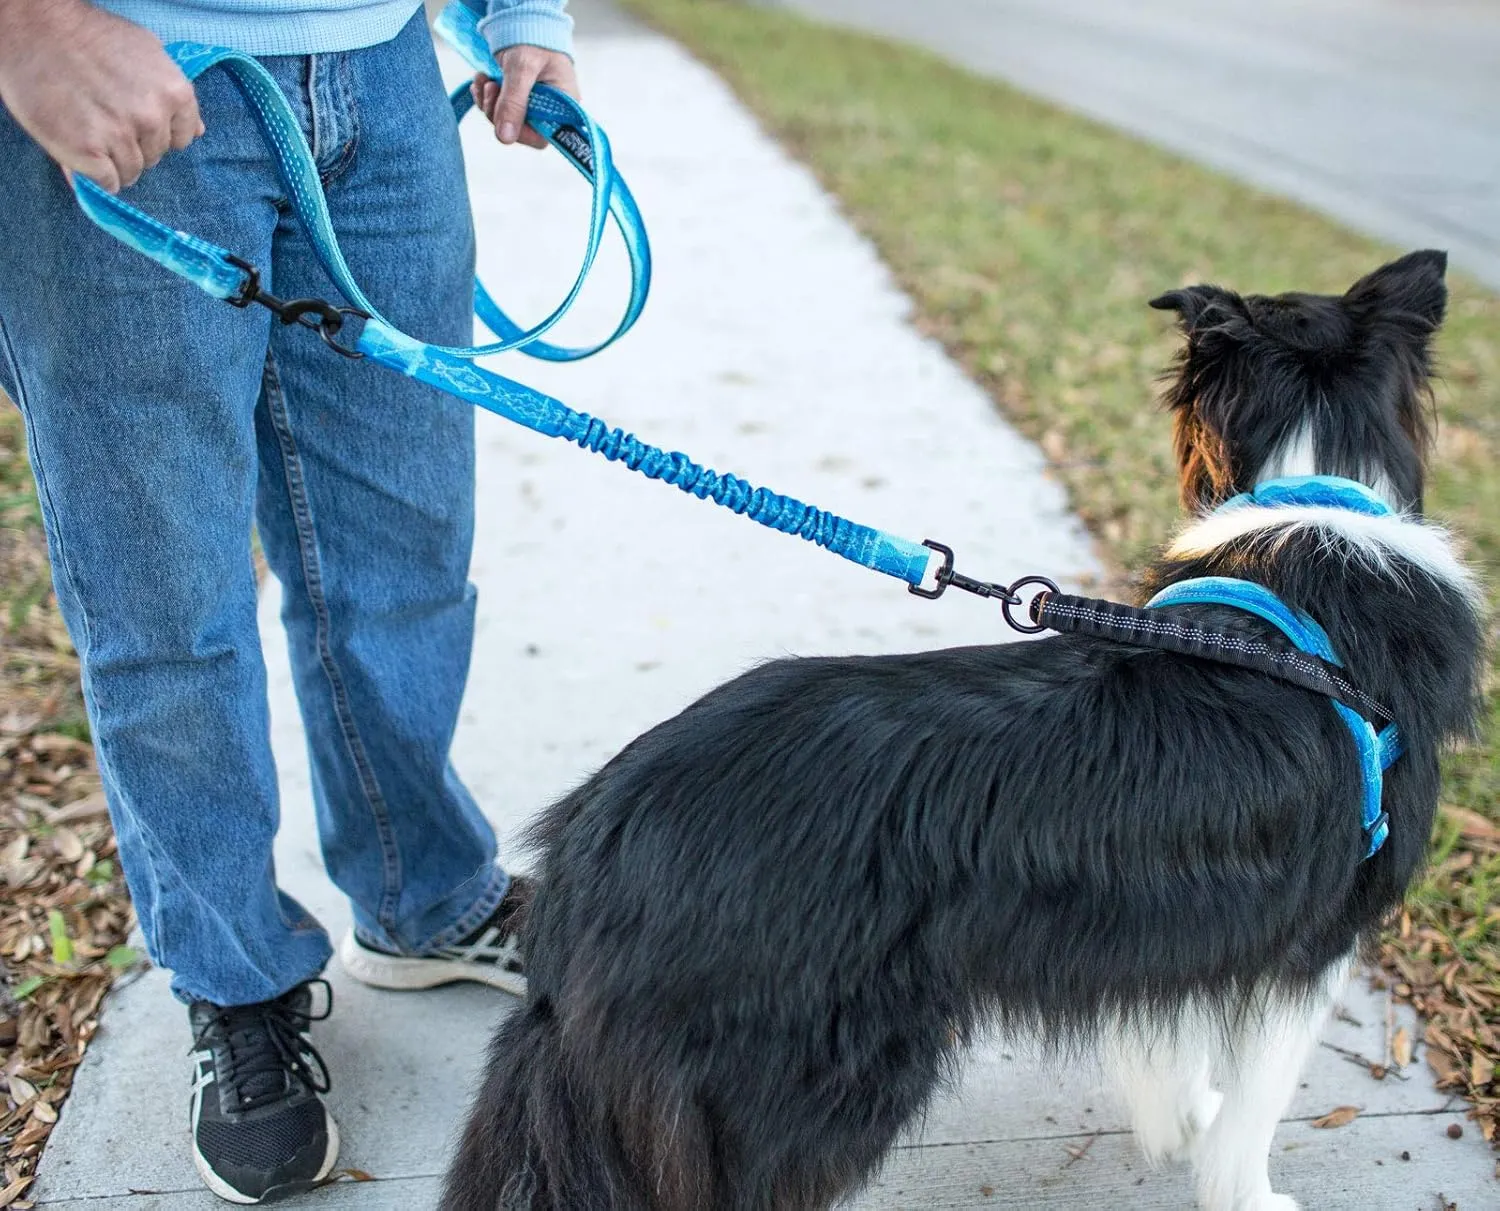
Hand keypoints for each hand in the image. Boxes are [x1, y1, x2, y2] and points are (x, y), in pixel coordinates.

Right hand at [0, 0, 203, 192]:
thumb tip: (198, 133)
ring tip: (89, 133)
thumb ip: (171, 94)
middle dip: (134, 145)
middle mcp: (154, 118)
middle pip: (155, 155)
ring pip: (132, 172)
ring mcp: (122, 136)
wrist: (32, 27)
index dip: (158, 133)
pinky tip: (81, 152)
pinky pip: (107, 183)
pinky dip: (96, 177)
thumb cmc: (87, 35)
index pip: (183, 137)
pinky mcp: (90, 153)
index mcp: (175, 93)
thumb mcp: (144, 51)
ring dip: (112, 162)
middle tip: (104, 121)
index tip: (135, 122)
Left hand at [471, 45, 578, 149]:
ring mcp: (533, 106)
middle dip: (498, 112)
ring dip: (488, 102)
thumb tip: (505, 138)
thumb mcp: (522, 68)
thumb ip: (514, 102)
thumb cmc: (533, 40)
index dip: (519, 131)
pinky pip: (498, 110)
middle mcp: (550, 110)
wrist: (524, 21)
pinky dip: (485, 97)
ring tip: (484, 80)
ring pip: (504, 121)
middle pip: (519, 130)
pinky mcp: (518, 100)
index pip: (542, 137)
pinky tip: (482, 81)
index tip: (503, 114)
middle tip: (490, 87)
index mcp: (563, 106)